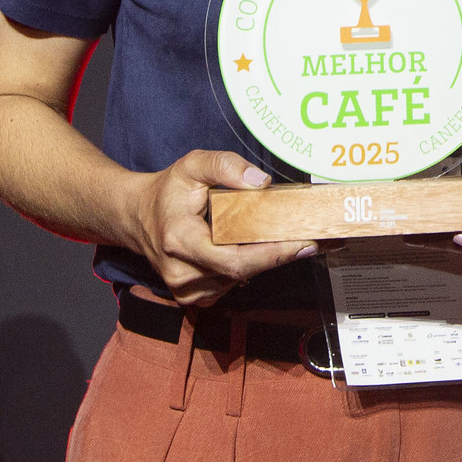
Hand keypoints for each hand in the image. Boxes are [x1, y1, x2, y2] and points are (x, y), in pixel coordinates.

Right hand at [124, 150, 312, 306]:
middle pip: (245, 271)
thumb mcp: (191, 165)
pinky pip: (235, 282)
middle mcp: (183, 274)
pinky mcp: (198, 296)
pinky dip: (258, 265)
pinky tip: (276, 248)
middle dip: (286, 254)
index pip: (235, 259)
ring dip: (275, 259)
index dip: (273, 254)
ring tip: (306, 237)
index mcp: (180, 242)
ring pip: (243, 278)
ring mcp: (189, 290)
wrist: (136, 218)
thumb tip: (260, 182)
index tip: (306, 243)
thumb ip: (224, 166)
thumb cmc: (167, 192)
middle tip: (324, 238)